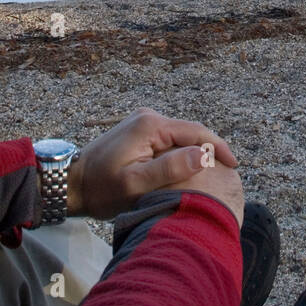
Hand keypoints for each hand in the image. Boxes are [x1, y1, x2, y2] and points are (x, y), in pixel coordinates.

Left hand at [67, 107, 237, 220]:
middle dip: (210, 149)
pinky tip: (189, 169)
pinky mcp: (139, 131)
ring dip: (196, 152)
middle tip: (227, 173)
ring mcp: (142, 122)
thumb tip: (202, 155)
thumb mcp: (135, 184)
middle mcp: (148, 117)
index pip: (195, 131)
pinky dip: (182, 152)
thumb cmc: (101, 189)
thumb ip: (169, 169)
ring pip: (180, 136)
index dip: (217, 147)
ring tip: (213, 173)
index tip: (233, 165)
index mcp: (150, 125)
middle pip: (190, 131)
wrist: (72, 183)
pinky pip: (169, 139)